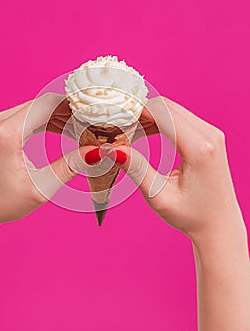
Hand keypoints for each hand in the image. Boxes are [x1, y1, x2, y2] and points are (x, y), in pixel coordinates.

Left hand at [0, 93, 86, 232]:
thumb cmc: (0, 204)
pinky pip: (25, 117)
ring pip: (34, 109)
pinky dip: (44, 121)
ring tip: (80, 129)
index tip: (94, 112)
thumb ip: (70, 166)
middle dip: (69, 111)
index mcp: (6, 133)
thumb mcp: (40, 187)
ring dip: (57, 116)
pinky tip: (61, 130)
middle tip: (91, 122)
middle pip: (42, 104)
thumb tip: (97, 153)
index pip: (47, 104)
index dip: (74, 105)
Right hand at [120, 96, 245, 243]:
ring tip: (128, 128)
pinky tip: (145, 131)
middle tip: (117, 122)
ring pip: (173, 109)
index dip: (136, 109)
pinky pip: (181, 117)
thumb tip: (112, 150)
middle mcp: (210, 136)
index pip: (163, 113)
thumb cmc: (192, 216)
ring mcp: (212, 134)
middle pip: (167, 106)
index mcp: (199, 149)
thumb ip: (137, 169)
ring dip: (149, 114)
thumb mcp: (159, 196)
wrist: (219, 224)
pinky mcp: (209, 137)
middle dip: (140, 109)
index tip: (114, 114)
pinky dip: (160, 120)